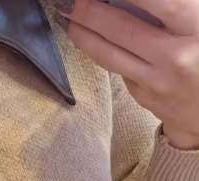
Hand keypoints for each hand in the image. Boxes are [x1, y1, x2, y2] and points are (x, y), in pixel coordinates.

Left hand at [56, 0, 198, 148]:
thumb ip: (174, 7)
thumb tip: (134, 1)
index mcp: (197, 30)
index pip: (159, 2)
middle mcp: (176, 59)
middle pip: (121, 30)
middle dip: (89, 12)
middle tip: (69, 1)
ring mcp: (157, 83)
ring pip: (110, 56)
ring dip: (83, 35)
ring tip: (68, 19)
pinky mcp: (145, 98)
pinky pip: (118, 70)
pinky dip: (100, 52)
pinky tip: (89, 39)